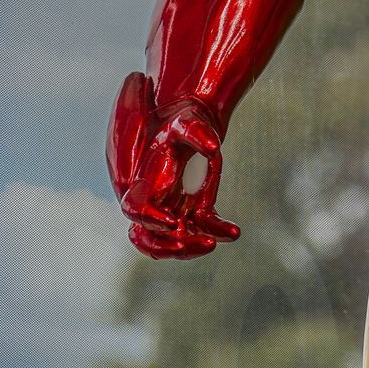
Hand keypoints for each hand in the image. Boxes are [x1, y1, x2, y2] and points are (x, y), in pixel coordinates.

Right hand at [108, 72, 240, 259]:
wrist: (194, 125)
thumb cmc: (185, 121)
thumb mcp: (188, 121)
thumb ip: (196, 132)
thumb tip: (214, 148)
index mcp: (143, 181)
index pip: (135, 209)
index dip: (149, 219)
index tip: (172, 223)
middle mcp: (153, 201)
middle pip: (151, 236)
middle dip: (171, 245)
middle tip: (201, 244)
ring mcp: (172, 207)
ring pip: (175, 239)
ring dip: (191, 246)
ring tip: (216, 242)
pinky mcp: (194, 207)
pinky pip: (202, 227)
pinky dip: (216, 230)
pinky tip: (233, 232)